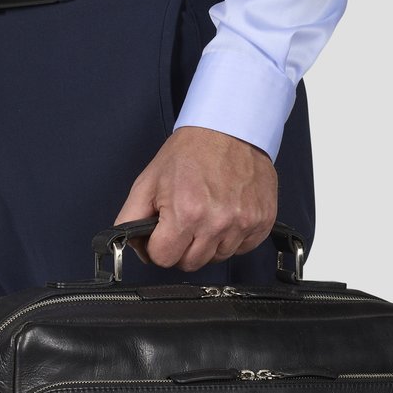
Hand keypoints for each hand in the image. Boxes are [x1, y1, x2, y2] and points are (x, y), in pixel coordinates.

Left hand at [113, 126, 277, 271]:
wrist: (230, 129)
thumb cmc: (191, 152)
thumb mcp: (148, 182)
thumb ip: (130, 219)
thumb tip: (130, 246)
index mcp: (186, 212)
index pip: (163, 259)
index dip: (158, 246)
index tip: (163, 232)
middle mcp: (217, 222)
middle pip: (190, 263)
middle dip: (182, 247)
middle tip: (184, 221)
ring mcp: (243, 223)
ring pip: (217, 258)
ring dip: (208, 243)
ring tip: (207, 213)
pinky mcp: (262, 222)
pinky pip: (241, 249)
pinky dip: (232, 238)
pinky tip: (226, 214)